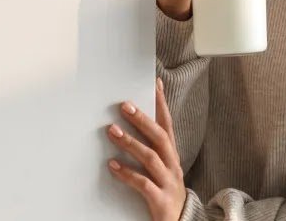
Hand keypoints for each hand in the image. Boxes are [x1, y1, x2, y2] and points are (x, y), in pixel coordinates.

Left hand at [106, 78, 186, 220]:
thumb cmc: (165, 193)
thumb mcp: (161, 169)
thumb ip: (150, 150)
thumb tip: (127, 127)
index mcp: (172, 156)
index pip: (168, 124)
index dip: (162, 104)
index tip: (155, 84)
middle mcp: (172, 165)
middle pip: (160, 137)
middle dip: (143, 119)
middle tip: (124, 105)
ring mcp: (168, 182)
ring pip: (151, 157)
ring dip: (131, 142)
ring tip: (112, 131)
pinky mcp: (161, 200)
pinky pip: (143, 184)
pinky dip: (126, 173)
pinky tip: (112, 166)